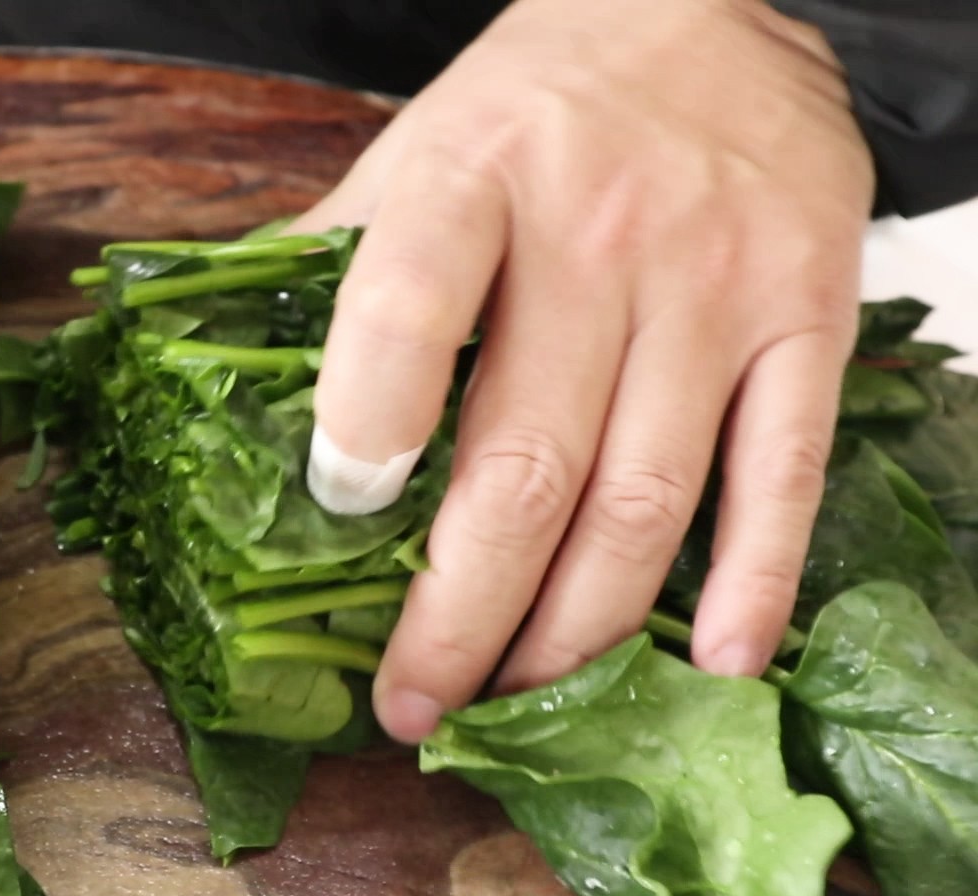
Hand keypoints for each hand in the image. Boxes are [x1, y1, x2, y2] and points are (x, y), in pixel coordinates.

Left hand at [293, 0, 875, 741]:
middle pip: (525, 461)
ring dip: (573, 629)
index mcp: (473, 180)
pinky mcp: (809, 318)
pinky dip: (750, 582)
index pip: (407, 308)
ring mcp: (714, 285)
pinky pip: (782, 472)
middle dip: (460, 613)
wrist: (724, 10)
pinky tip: (706, 665)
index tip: (342, 511)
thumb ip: (327, 260)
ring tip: (515, 699)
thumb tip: (209, 370)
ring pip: (643, 498)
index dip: (368, 422)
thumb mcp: (414, 147)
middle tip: (412, 704)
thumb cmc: (540, 102)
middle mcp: (600, 235)